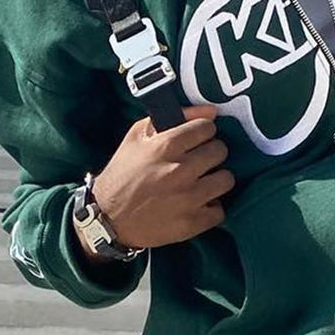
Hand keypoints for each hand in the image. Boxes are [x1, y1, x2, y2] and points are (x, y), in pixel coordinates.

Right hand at [86, 104, 234, 249]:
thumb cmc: (124, 173)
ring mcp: (188, 199)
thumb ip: (175, 117)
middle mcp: (179, 171)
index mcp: (165, 147)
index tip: (199, 138)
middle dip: (212, 153)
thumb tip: (211, 111)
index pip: (207, 127)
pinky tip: (198, 204)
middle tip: (200, 160)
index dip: (204, 131)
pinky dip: (210, 208)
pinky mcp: (192, 223)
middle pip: (220, 151)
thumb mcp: (137, 137)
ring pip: (226, 179)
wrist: (108, 219)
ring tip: (202, 182)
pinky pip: (220, 210)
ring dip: (216, 179)